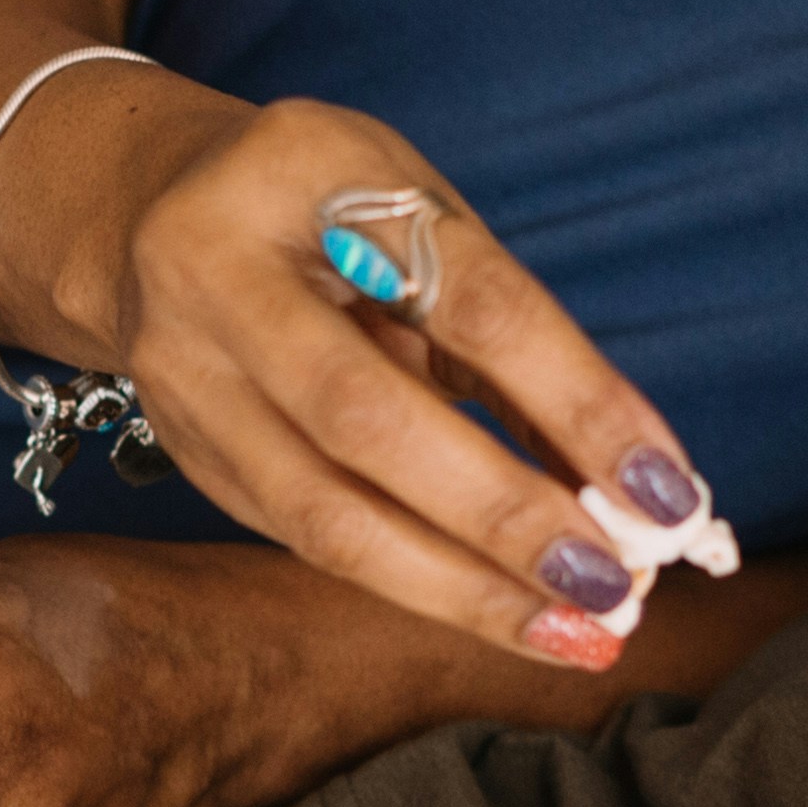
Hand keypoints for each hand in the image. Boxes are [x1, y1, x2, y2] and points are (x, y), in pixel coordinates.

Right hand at [12, 82, 711, 667]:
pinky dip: (419, 585)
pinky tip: (504, 614)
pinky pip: (309, 540)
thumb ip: (513, 335)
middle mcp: (220, 272)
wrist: (141, 211)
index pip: (466, 299)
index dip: (573, 398)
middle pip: (367, 419)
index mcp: (307, 173)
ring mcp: (184, 372)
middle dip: (504, 517)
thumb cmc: (325, 209)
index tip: (666, 488)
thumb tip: (632, 479)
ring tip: (575, 633)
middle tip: (616, 586)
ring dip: (464, 589)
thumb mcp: (420, 216)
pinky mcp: (188, 453)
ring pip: (323, 511)